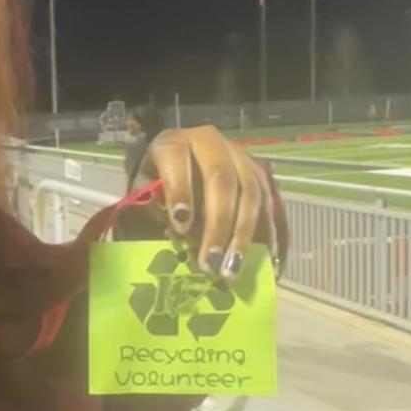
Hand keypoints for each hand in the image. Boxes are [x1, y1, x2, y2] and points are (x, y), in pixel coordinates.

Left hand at [134, 125, 278, 278]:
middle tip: (210, 262)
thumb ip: (154, 204)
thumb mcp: (144, 188)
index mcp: (173, 143)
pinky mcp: (257, 170)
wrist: (180, 159)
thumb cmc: (156, 179)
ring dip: (241, 233)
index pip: (177, 160)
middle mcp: (209, 142)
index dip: (180, 191)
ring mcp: (238, 155)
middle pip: (220, 179)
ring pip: (248, 191)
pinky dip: (265, 229)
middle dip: (217, 224)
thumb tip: (177, 229)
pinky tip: (263, 256)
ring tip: (231, 268)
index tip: (180, 225)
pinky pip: (266, 199)